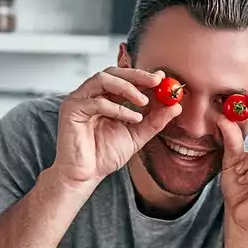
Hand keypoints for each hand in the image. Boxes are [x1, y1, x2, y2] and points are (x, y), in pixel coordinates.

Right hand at [52, 68, 182, 190]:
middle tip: (157, 81)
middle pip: (113, 73)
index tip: (162, 78)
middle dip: (137, 76)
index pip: (123, 78)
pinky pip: (96, 102)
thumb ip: (155, 120)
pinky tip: (133, 118)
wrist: (86, 175)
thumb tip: (176, 106)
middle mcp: (90, 95)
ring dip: (127, 88)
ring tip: (144, 102)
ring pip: (102, 79)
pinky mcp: (71, 110)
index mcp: (105, 97)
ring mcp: (79, 100)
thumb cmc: (106, 155)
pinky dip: (118, 108)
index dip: (143, 76)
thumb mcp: (138, 135)